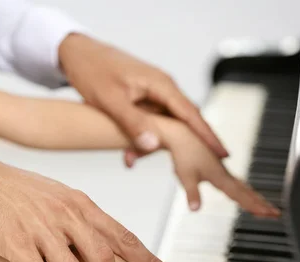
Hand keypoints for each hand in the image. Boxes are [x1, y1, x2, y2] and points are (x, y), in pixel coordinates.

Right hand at [0, 144, 179, 261]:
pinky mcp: (16, 242)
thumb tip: (99, 247)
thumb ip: (79, 220)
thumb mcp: (54, 196)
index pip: (124, 235)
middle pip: (104, 260)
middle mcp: (66, 214)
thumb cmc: (12, 188)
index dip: (149, 261)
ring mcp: (41, 227)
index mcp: (79, 203)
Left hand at [58, 34, 227, 162]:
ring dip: (153, 145)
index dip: (208, 136)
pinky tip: (127, 152)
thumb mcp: (110, 100)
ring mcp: (153, 93)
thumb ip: (133, 122)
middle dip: (185, 146)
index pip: (192, 114)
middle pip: (183, 122)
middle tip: (191, 168)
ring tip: (131, 159)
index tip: (222, 154)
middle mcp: (162, 88)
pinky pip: (151, 122)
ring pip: (164, 125)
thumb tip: (153, 145)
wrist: (77, 53)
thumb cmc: (92, 70)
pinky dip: (142, 138)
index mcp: (161, 85)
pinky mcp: (142, 99)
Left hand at [157, 116, 278, 215]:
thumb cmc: (183, 153)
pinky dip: (244, 190)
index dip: (255, 206)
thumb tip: (194, 208)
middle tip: (276, 214)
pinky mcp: (218, 168)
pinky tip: (244, 193)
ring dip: (255, 197)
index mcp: (219, 177)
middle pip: (247, 192)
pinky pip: (236, 182)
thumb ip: (192, 194)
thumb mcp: (185, 177)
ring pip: (243, 187)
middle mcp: (224, 174)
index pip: (241, 196)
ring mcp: (223, 171)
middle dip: (261, 204)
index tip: (269, 214)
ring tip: (266, 207)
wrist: (182, 135)